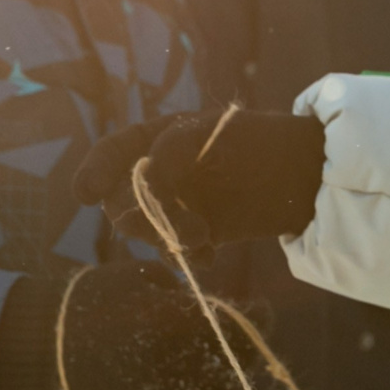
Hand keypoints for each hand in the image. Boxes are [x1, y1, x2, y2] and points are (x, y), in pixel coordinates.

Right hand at [0, 263, 248, 389]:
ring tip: (207, 377)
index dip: (255, 319)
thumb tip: (212, 309)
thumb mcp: (144, 279)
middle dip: (235, 353)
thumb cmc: (93, 302)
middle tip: (220, 346)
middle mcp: (185, 370)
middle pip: (238, 367)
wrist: (44, 349)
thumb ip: (186, 296)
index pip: (249, 327)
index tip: (254, 311)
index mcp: (184, 325)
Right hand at [73, 107, 325, 249]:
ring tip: (200, 237)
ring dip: (162, 235)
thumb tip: (144, 183)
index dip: (95, 170)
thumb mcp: (210, 132)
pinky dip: (186, 257)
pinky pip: (172, 252)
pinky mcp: (197, 232)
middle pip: (120, 197)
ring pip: (142, 228)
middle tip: (180, 220)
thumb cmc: (258, 139)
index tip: (86, 193)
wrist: (304, 172)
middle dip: (142, 212)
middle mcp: (160, 172)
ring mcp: (176, 204)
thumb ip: (170, 151)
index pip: (113, 152)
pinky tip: (209, 256)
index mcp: (158, 138)